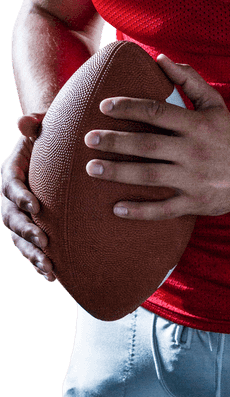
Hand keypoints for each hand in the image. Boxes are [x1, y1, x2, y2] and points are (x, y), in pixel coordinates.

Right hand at [1, 115, 55, 281]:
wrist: (50, 155)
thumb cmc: (47, 139)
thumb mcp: (41, 128)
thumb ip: (34, 126)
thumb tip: (24, 120)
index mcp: (10, 172)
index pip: (10, 186)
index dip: (20, 196)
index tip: (35, 205)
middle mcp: (10, 197)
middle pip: (11, 217)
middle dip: (26, 230)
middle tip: (43, 239)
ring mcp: (17, 216)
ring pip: (19, 239)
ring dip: (31, 253)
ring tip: (48, 266)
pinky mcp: (28, 229)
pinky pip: (30, 248)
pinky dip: (38, 263)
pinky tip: (52, 276)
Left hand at [84, 56, 229, 218]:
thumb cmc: (227, 133)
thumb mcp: (214, 103)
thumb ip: (188, 79)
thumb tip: (159, 59)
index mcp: (198, 125)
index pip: (158, 113)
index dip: (129, 108)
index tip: (104, 106)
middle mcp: (195, 152)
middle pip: (148, 146)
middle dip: (116, 142)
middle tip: (88, 138)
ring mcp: (194, 180)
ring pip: (150, 177)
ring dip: (118, 173)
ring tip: (91, 168)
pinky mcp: (194, 203)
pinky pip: (163, 210)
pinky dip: (140, 211)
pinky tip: (115, 208)